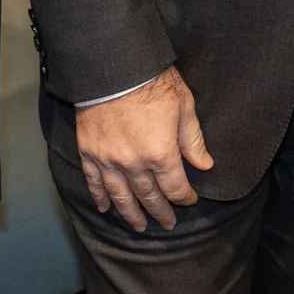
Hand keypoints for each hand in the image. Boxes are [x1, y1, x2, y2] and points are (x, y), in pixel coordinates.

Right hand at [73, 65, 214, 230]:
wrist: (113, 66)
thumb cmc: (152, 82)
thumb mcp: (183, 106)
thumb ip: (193, 140)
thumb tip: (204, 164)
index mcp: (160, 154)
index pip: (175, 188)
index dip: (184, 197)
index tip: (189, 200)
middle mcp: (134, 164)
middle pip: (149, 197)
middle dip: (161, 212)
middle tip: (167, 224)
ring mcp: (108, 160)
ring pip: (121, 197)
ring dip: (131, 214)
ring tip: (139, 227)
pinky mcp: (89, 153)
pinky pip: (94, 183)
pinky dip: (100, 198)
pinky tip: (106, 208)